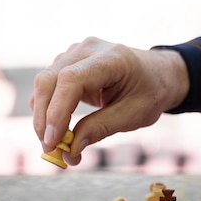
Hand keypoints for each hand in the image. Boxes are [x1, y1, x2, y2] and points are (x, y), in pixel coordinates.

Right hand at [30, 37, 188, 165]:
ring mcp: (74, 54)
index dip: (56, 112)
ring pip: (43, 85)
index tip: (53, 142)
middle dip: (43, 119)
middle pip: (48, 80)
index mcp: (111, 58)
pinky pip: (47, 88)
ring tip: (57, 146)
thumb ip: (100, 129)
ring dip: (42, 118)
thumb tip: (70, 149)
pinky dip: (47, 111)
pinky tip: (58, 131)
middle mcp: (87, 50)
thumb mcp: (133, 115)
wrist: (157, 74)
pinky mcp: (67, 63)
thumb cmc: (150, 92)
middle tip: (50, 150)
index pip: (71, 80)